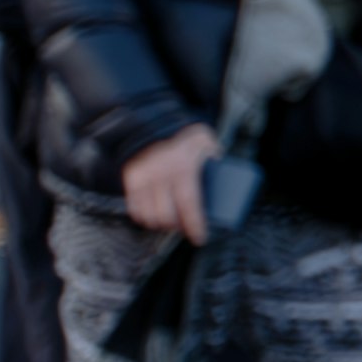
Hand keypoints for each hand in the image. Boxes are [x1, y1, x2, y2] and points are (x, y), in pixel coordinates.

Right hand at [122, 125, 220, 242]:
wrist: (160, 122)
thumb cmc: (191, 140)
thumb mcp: (210, 147)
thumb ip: (218, 165)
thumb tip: (230, 187)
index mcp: (184, 166)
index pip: (189, 203)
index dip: (194, 225)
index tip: (200, 239)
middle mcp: (161, 172)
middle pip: (166, 214)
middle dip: (177, 228)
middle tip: (187, 230)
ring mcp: (143, 175)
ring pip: (148, 214)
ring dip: (160, 225)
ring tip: (171, 225)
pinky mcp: (131, 177)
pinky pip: (134, 207)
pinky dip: (143, 217)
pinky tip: (153, 220)